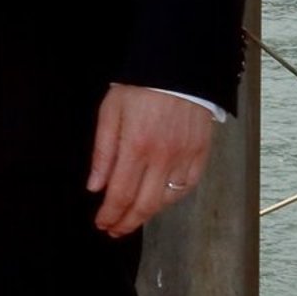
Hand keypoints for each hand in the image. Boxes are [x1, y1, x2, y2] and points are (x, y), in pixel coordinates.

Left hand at [87, 84, 216, 237]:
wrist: (179, 65)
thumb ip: (103, 152)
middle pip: (144, 205)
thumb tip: (95, 186)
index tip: (101, 224)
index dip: (110, 215)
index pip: (120, 195)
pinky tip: (160, 200)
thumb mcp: (110, 112)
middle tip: (114, 230)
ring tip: (133, 217)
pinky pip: (188, 186)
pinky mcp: (201, 153)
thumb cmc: (140, 86)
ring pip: (167, 200)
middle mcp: (162, 157)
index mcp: (136, 147)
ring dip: (148, 213)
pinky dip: (173, 198)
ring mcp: (185, 157)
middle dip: (127, 223)